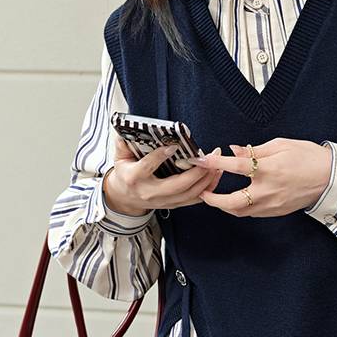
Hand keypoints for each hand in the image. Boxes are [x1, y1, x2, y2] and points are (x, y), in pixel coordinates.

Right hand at [102, 135, 223, 214]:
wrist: (124, 198)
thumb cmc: (125, 174)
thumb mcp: (120, 158)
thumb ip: (123, 144)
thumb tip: (126, 131)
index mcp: (135, 177)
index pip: (148, 166)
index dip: (161, 155)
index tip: (174, 146)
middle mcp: (150, 192)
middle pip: (177, 185)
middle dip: (196, 172)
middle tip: (208, 158)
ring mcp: (162, 201)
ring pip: (189, 194)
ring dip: (206, 180)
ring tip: (216, 164)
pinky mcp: (172, 205)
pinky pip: (194, 200)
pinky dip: (207, 188)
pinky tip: (214, 176)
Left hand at [192, 138, 331, 216]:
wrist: (331, 178)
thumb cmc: (308, 158)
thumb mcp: (281, 145)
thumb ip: (254, 151)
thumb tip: (234, 150)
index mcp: (269, 170)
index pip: (235, 166)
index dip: (216, 163)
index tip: (202, 160)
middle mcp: (268, 191)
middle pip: (231, 202)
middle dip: (212, 199)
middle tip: (203, 192)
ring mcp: (272, 204)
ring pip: (240, 212)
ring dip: (225, 205)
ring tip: (217, 196)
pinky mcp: (276, 212)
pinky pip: (252, 213)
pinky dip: (241, 207)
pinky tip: (238, 198)